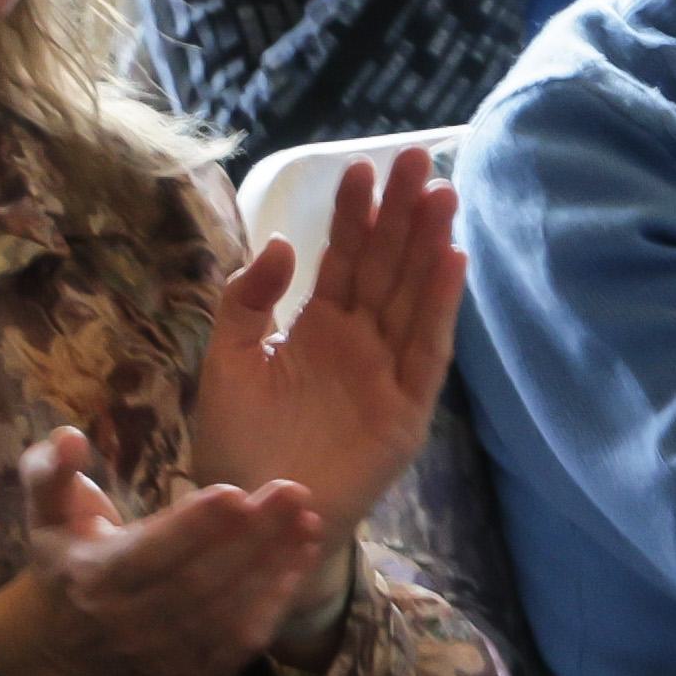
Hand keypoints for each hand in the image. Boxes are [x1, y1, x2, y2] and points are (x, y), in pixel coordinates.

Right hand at [0, 430, 334, 675]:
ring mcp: (161, 654)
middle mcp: (126, 623)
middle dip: (251, 538)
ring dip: (273, 567)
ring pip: (225, 613)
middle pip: (197, 582)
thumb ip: (49, 471)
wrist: (67, 647)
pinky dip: (275, 602)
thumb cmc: (65, 561)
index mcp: (90, 579)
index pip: (146, 555)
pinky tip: (300, 559)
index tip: (236, 492)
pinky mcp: (192, 673)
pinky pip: (241, 641)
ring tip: (307, 522)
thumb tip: (70, 437)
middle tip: (293, 494)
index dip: (193, 527)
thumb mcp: (45, 514)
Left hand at [192, 147, 461, 562]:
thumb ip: (246, 303)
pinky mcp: (406, 410)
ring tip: (441, 194)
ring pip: (411, 297)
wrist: (252, 515)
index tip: (363, 167)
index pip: (344, 260)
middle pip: (387, 267)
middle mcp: (360, 343)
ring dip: (428, 245)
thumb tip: (284, 243)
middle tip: (418, 159)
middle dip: (402, 213)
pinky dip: (438, 308)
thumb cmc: (236, 443)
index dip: (355, 215)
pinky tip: (450, 262)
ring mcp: (387, 374)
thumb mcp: (225, 362)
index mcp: (318, 328)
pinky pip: (426, 351)